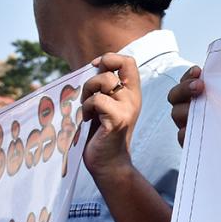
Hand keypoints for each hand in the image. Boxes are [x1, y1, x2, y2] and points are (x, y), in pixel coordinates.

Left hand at [80, 53, 141, 179]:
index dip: (109, 59)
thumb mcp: (105, 104)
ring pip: (104, 81)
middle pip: (111, 69)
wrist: (108, 162)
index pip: (128, 61)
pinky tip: (87, 120)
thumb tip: (93, 65)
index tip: (96, 71)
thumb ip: (103, 86)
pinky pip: (98, 100)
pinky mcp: (118, 120)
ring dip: (87, 94)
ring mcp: (127, 108)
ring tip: (87, 110)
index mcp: (131, 92)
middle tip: (88, 98)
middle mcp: (133, 97)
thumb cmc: (102, 133)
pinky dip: (87, 108)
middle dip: (91, 80)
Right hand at [167, 66, 203, 146]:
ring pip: (177, 114)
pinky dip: (185, 132)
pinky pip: (182, 136)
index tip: (198, 70)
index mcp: (194, 94)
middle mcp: (187, 107)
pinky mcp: (191, 141)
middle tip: (200, 86)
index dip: (188, 75)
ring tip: (200, 109)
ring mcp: (187, 123)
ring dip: (186, 109)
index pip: (185, 81)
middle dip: (185, 89)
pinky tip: (193, 129)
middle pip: (175, 96)